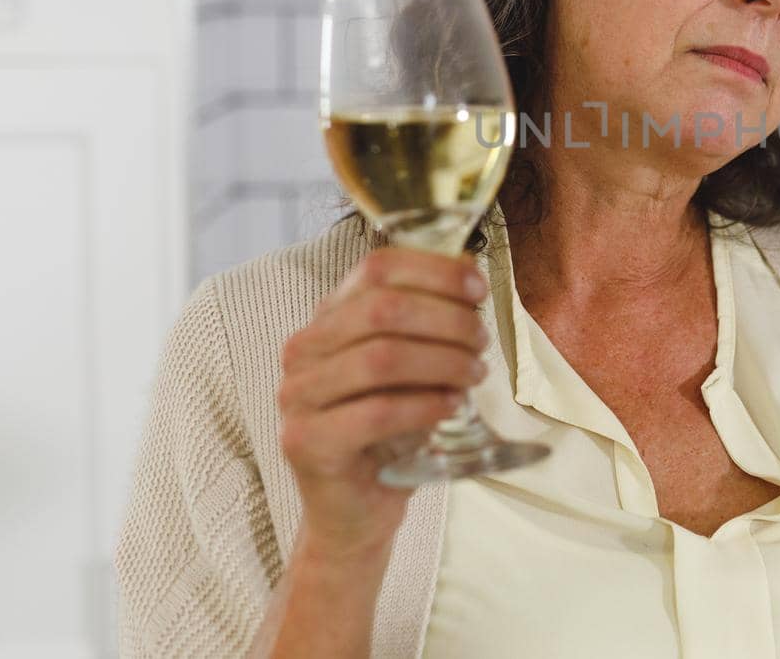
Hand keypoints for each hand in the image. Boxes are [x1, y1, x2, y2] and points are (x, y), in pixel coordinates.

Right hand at [276, 246, 490, 563]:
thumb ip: (427, 325)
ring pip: (381, 357)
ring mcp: (298, 396)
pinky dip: (424, 405)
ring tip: (474, 374)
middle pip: (383, 308)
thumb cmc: (388, 434)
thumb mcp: (411, 369)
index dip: (434, 270)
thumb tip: (470, 277)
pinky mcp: (306, 442)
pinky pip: (376, 412)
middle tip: (482, 340)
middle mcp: (304, 350)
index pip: (376, 268)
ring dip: (442, 361)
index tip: (478, 287)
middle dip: (447, 319)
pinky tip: (450, 407)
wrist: (356, 510)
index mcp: (327, 320)